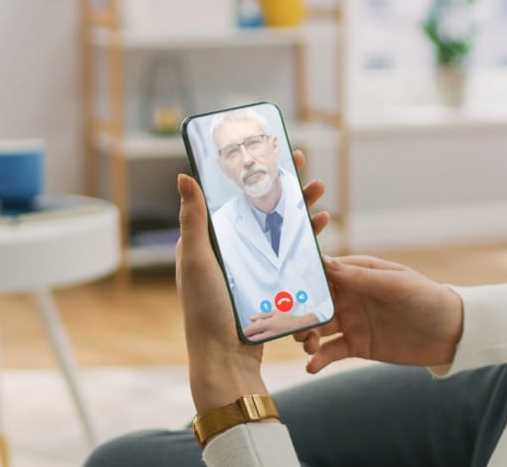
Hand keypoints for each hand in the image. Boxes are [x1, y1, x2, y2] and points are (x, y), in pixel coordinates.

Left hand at [177, 150, 327, 412]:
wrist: (226, 357)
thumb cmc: (205, 309)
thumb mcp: (197, 259)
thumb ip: (193, 219)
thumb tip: (184, 175)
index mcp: (212, 239)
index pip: (234, 195)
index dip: (252, 171)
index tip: (269, 149)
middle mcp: (233, 250)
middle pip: (264, 207)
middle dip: (285, 184)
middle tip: (302, 161)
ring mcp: (254, 267)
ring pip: (283, 229)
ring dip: (302, 208)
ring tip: (320, 192)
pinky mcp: (272, 284)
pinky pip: (293, 256)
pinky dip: (308, 240)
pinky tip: (323, 229)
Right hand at [294, 256, 463, 372]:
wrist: (451, 333)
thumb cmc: (427, 298)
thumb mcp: (396, 284)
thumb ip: (361, 277)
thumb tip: (326, 263)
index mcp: (358, 273)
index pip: (323, 271)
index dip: (301, 277)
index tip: (282, 286)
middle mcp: (349, 296)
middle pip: (313, 302)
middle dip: (297, 311)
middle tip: (287, 323)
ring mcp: (351, 321)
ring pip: (318, 327)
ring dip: (305, 335)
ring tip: (307, 345)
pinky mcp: (357, 346)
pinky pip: (331, 352)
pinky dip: (318, 359)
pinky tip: (311, 366)